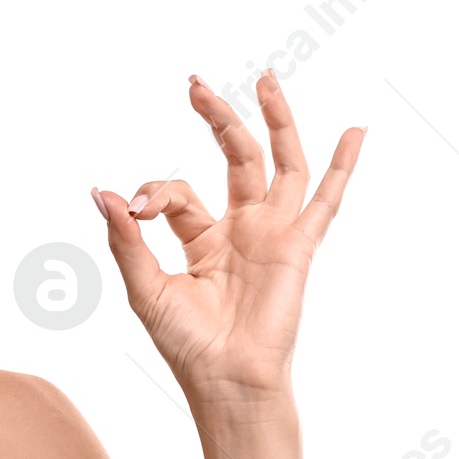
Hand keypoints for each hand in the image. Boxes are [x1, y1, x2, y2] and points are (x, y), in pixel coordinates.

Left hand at [91, 71, 366, 410]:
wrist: (226, 379)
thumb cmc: (186, 344)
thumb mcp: (145, 287)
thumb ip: (126, 239)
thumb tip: (101, 192)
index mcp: (200, 241)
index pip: (176, 193)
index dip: (153, 191)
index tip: (135, 208)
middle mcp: (239, 230)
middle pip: (233, 158)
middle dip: (216, 120)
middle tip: (195, 84)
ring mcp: (271, 235)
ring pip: (280, 164)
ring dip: (275, 121)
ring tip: (266, 79)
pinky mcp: (297, 247)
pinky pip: (326, 200)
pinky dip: (343, 166)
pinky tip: (357, 130)